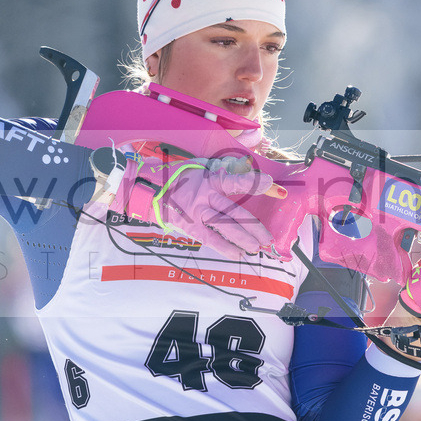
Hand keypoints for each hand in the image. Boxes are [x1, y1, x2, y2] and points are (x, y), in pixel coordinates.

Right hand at [111, 155, 282, 259]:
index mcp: (210, 179)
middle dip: (254, 227)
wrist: (150, 189)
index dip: (252, 182)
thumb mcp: (202, 167)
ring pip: (224, 227)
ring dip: (243, 239)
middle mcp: (205, 196)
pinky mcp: (190, 226)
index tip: (269, 184)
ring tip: (257, 249)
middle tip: (267, 238)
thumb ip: (225, 169)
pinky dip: (224, 247)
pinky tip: (238, 254)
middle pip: (234, 212)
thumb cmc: (181, 177)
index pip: (234, 180)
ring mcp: (197, 212)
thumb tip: (247, 170)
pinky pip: (209, 238)